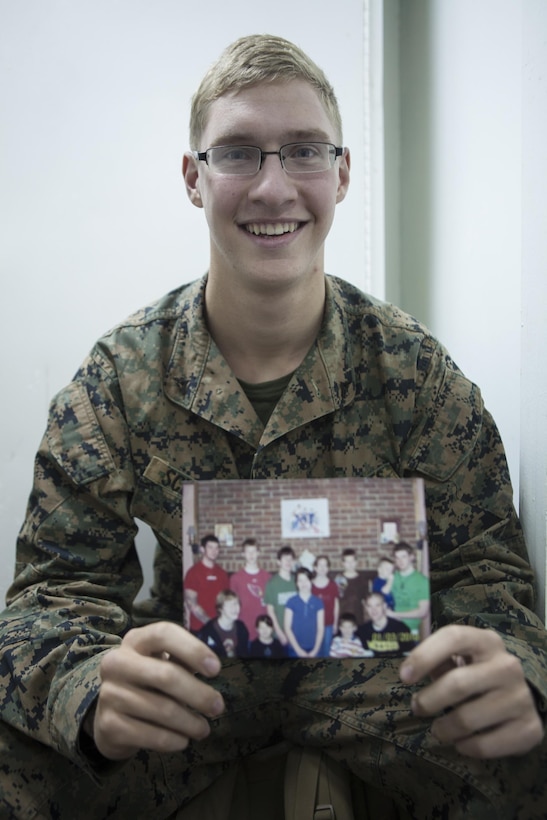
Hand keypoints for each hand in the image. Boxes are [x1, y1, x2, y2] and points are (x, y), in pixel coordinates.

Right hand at [93, 622, 224, 759]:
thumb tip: (214, 666)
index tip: (216, 669)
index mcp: (135, 640)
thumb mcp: (162, 662)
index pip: (164, 634)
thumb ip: (184, 659)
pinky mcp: (108, 725)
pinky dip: (172, 740)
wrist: (111, 714)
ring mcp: (109, 694)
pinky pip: (150, 735)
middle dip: (198, 694)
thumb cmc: (148, 681)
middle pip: (166, 675)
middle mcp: (117, 663)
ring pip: (162, 709)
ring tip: (203, 729)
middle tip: (218, 707)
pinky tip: (183, 740)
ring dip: (190, 722)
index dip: (193, 649)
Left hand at [400, 624, 543, 757]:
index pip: (453, 637)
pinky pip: (484, 745)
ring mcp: (521, 697)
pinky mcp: (529, 728)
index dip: (424, 656)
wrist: (519, 699)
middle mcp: (507, 666)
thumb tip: (405, 660)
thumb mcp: (460, 658)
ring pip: (467, 719)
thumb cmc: (476, 673)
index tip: (403, 676)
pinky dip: (464, 747)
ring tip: (438, 729)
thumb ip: (436, 656)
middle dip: (428, 700)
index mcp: (486, 641)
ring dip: (443, 729)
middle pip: (457, 684)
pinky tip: (461, 741)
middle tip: (417, 708)